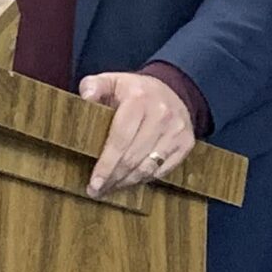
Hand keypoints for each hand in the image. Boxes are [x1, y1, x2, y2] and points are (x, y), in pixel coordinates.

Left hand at [78, 71, 196, 196]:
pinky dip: (144, 179)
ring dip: (127, 182)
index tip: (94, 182)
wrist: (172, 89)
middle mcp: (161, 115)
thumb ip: (93, 86)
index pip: (120, 139)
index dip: (106, 165)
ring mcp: (176, 130)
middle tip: (96, 190)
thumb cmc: (133, 91)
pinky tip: (129, 182)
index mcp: (139, 100)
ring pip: (147, 168)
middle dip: (112, 178)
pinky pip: (162, 170)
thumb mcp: (111, 81)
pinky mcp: (186, 143)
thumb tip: (86, 98)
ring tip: (110, 188)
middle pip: (133, 157)